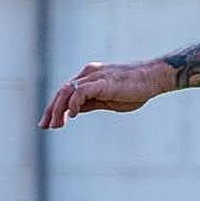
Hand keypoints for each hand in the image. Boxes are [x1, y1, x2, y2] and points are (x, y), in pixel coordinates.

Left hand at [38, 60, 173, 128]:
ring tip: (56, 125)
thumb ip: (91, 103)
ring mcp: (95, 76)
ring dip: (58, 110)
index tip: (48, 124)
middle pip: (61, 91)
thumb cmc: (135, 89)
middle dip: (51, 110)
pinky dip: (73, 104)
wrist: (154, 78)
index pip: (65, 92)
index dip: (54, 108)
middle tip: (45, 127)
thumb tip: (73, 111)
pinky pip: (80, 91)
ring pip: (67, 91)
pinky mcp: (102, 81)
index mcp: (90, 77)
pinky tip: (72, 115)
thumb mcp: (108, 100)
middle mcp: (88, 74)